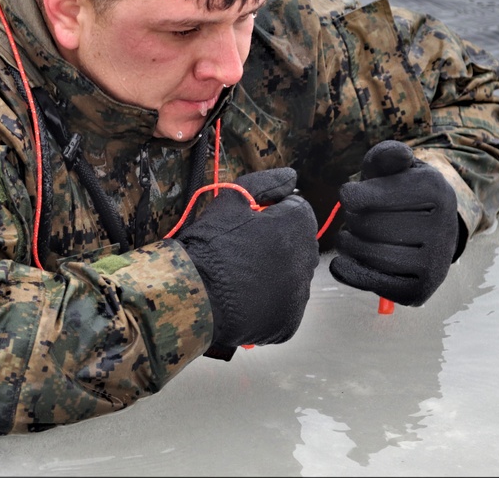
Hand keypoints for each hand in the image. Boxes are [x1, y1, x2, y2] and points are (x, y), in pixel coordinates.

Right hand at [176, 167, 318, 351]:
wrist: (193, 296)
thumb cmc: (210, 244)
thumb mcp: (230, 201)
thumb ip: (266, 182)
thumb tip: (292, 176)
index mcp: (296, 228)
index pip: (298, 210)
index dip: (273, 212)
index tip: (251, 220)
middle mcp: (305, 261)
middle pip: (299, 242)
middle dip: (279, 240)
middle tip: (245, 246)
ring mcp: (299, 295)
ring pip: (294, 274)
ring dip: (277, 269)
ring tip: (243, 273)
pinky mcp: (289, 322)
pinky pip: (286, 303)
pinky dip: (271, 298)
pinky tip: (247, 296)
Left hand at [329, 140, 458, 305]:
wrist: (427, 229)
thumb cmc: (399, 193)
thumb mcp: (392, 168)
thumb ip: (386, 156)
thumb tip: (398, 154)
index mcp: (436, 190)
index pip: (363, 197)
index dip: (350, 197)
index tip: (354, 195)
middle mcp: (443, 228)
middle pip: (367, 226)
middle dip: (353, 221)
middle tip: (357, 218)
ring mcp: (435, 264)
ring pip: (370, 254)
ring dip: (349, 244)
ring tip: (354, 236)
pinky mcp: (420, 291)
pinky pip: (373, 284)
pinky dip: (349, 272)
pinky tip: (343, 262)